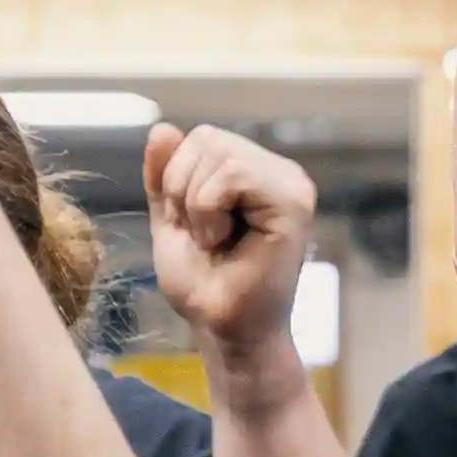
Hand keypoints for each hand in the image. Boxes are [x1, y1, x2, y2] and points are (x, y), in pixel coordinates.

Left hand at [142, 126, 321, 368]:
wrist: (223, 330)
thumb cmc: (204, 285)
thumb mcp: (172, 221)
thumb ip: (166, 177)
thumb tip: (162, 127)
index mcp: (255, 172)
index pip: (202, 138)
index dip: (177, 178)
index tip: (192, 227)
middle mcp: (279, 171)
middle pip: (208, 138)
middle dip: (183, 189)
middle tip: (203, 236)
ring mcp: (291, 184)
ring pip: (219, 153)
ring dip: (197, 204)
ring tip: (216, 240)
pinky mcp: (294, 202)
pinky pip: (233, 174)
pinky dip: (210, 209)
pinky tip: (226, 241)